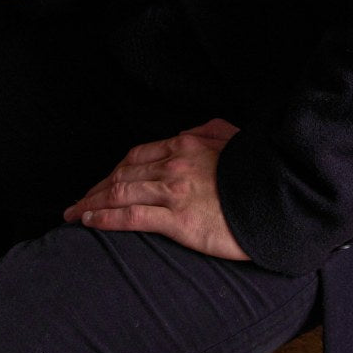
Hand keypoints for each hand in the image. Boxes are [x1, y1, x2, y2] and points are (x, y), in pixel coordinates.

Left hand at [62, 118, 250, 260]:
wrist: (278, 195)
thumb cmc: (258, 171)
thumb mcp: (234, 139)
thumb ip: (211, 131)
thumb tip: (194, 131)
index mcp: (184, 144)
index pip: (137, 156)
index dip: (114, 170)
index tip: (101, 182)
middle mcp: (172, 164)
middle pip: (122, 173)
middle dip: (95, 188)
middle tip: (77, 201)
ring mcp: (172, 191)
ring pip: (119, 192)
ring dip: (91, 203)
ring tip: (73, 214)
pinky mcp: (177, 219)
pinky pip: (132, 216)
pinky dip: (106, 218)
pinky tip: (89, 222)